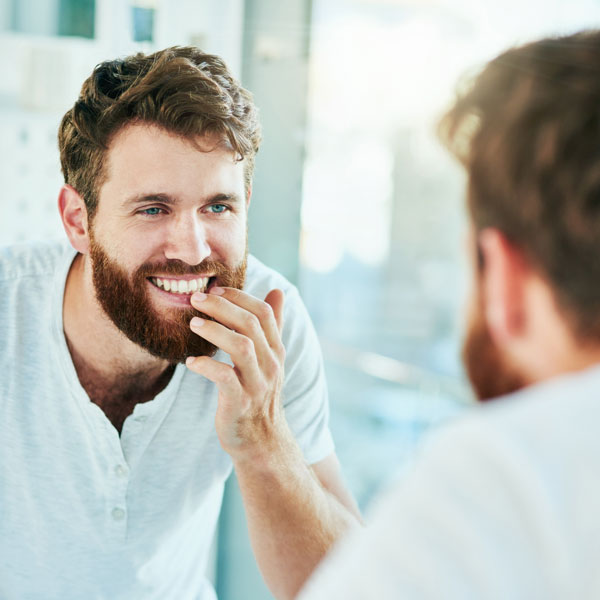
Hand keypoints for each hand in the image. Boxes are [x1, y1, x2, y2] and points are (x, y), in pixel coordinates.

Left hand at [185, 286, 290, 460]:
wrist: (261, 441)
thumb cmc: (258, 393)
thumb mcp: (270, 358)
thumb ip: (273, 325)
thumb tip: (278, 290)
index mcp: (276, 350)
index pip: (263, 313)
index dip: (239, 297)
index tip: (215, 289)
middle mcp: (270, 364)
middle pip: (250, 324)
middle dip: (222, 307)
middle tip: (196, 299)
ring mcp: (257, 384)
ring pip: (241, 347)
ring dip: (214, 331)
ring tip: (193, 323)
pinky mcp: (239, 403)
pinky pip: (224, 378)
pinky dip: (206, 366)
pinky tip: (191, 361)